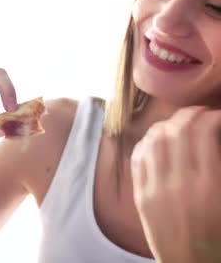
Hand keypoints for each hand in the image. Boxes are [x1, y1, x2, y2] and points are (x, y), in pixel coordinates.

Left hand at [131, 107, 220, 262]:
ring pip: (153, 140)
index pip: (204, 132)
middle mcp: (180, 185)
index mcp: (210, 187)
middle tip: (200, 114)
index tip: (218, 117)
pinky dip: (148, 142)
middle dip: (190, 114)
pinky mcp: (141, 197)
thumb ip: (219, 167)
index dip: (212, 116)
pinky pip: (138, 158)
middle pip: (177, 131)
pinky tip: (158, 140)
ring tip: (179, 124)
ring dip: (167, 124)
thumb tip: (214, 135)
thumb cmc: (219, 238)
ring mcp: (156, 190)